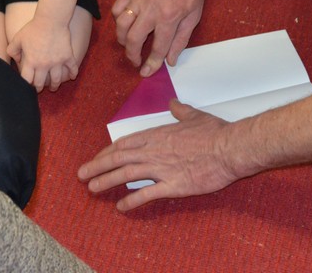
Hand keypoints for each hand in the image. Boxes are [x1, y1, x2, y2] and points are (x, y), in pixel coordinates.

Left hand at [7, 14, 77, 91]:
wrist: (51, 20)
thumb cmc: (33, 28)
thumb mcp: (18, 38)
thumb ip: (12, 50)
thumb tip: (17, 60)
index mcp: (31, 62)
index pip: (27, 80)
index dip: (26, 85)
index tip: (27, 84)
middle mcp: (44, 65)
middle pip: (41, 83)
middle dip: (39, 88)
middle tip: (39, 88)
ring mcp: (57, 62)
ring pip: (56, 80)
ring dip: (55, 85)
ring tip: (54, 87)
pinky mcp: (68, 57)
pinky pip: (72, 69)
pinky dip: (73, 74)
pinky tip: (72, 76)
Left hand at [78, 100, 240, 210]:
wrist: (229, 148)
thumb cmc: (214, 132)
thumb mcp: (195, 116)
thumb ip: (180, 111)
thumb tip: (173, 104)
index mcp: (158, 134)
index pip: (126, 143)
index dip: (109, 151)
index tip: (98, 157)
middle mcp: (155, 151)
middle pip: (119, 158)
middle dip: (98, 166)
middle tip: (82, 174)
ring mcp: (162, 168)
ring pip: (126, 175)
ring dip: (106, 181)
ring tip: (92, 188)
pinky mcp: (172, 185)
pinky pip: (147, 194)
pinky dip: (132, 201)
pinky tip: (121, 207)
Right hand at [113, 0, 206, 75]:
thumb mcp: (195, 14)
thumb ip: (181, 39)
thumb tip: (170, 60)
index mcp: (169, 17)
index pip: (158, 48)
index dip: (151, 64)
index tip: (146, 72)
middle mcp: (151, 10)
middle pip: (134, 40)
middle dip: (132, 55)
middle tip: (135, 60)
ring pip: (121, 26)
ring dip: (123, 40)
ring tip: (129, 44)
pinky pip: (117, 9)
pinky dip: (117, 19)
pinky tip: (124, 23)